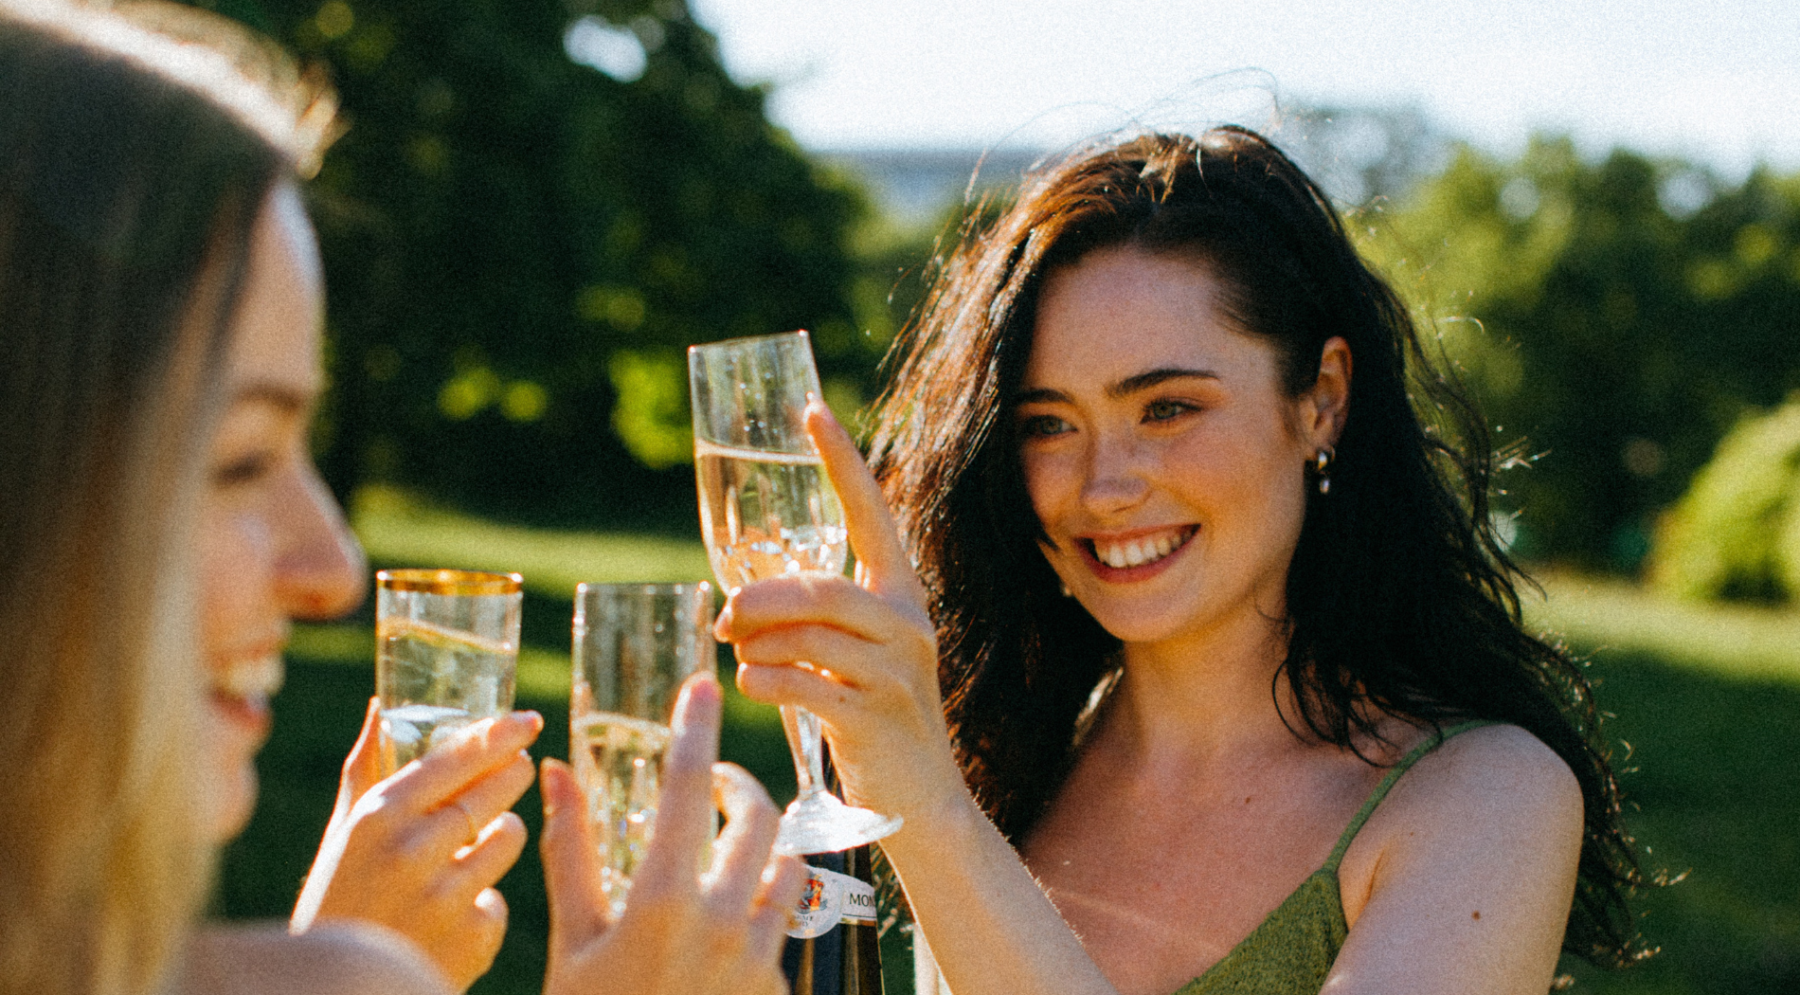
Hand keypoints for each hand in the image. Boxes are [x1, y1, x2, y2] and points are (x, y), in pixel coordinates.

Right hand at [291, 702, 540, 991]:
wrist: (336, 993)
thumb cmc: (339, 901)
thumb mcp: (342, 836)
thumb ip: (366, 770)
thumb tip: (380, 708)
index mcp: (378, 818)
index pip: (454, 760)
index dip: (497, 735)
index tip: (527, 720)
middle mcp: (412, 852)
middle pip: (493, 793)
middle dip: (513, 773)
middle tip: (520, 765)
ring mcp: (446, 896)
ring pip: (509, 838)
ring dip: (502, 835)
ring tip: (473, 847)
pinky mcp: (472, 935)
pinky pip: (499, 899)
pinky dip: (482, 903)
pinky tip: (451, 915)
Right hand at [540, 673, 805, 994]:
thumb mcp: (571, 941)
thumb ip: (570, 849)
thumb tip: (560, 772)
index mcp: (665, 900)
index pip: (691, 785)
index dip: (696, 727)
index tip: (700, 687)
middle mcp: (725, 921)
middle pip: (758, 816)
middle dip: (737, 787)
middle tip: (711, 783)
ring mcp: (760, 957)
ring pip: (786, 865)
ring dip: (760, 844)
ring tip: (723, 846)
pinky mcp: (778, 987)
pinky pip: (786, 919)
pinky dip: (763, 900)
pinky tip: (726, 914)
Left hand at [717, 400, 966, 825]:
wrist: (922, 805)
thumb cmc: (872, 720)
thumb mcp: (855, 656)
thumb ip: (816, 620)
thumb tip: (739, 599)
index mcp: (902, 595)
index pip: (870, 513)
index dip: (842, 462)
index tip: (811, 411)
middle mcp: (908, 624)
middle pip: (820, 587)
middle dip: (759, 596)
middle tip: (723, 614)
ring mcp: (898, 671)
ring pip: (807, 635)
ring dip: (756, 644)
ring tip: (740, 655)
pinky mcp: (876, 717)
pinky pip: (802, 685)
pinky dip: (764, 682)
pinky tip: (754, 686)